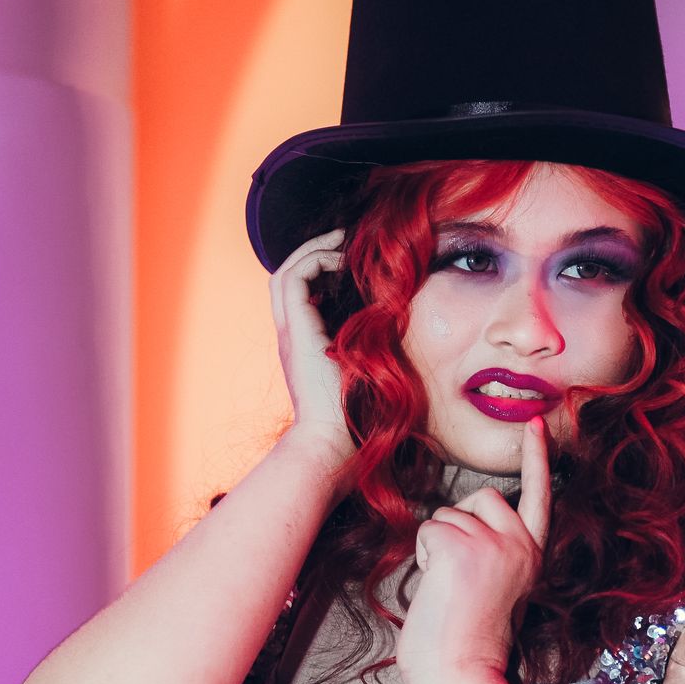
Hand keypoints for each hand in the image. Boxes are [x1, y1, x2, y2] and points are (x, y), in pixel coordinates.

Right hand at [271, 228, 353, 461]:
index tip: (348, 260)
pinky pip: (294, 279)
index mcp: (305, 345)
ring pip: (285, 273)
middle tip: (342, 240)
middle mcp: (292, 336)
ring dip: (312, 251)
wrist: (333, 443)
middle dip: (313, 252)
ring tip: (341, 242)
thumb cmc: (357, 419)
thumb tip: (400, 325)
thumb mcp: (367, 371)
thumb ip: (372, 348)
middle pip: (286, 277)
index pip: (299, 294)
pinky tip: (341, 263)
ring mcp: (290, 334)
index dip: (319, 270)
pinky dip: (315, 262)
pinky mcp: (296, 332)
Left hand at [397, 416, 552, 683]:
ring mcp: (495, 544)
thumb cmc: (466, 642)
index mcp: (532, 555)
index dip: (537, 458)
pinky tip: (437, 586)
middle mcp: (521, 544)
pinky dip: (422, 556)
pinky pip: (429, 530)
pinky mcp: (463, 548)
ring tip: (449, 588)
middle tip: (457, 574)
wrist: (460, 673)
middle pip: (482, 496)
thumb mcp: (493, 585)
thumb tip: (462, 526)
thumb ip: (491, 550)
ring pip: (448, 514)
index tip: (538, 425)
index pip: (539, 495)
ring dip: (436, 546)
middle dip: (459, 522)